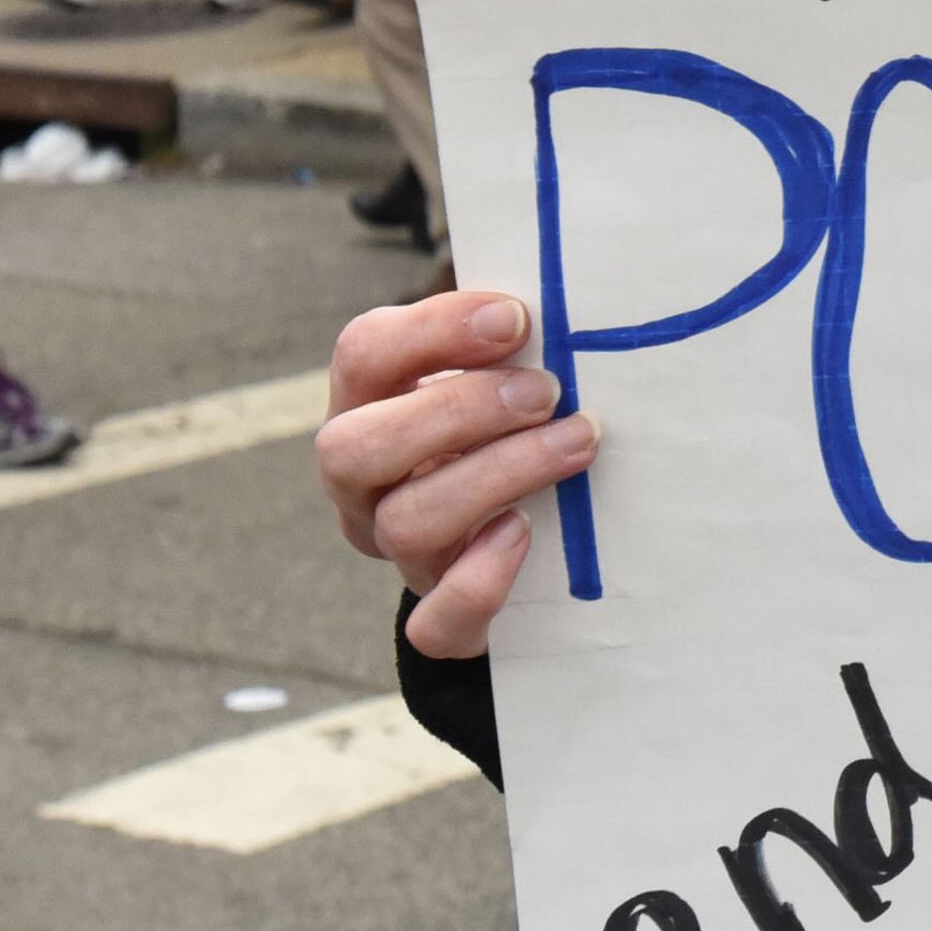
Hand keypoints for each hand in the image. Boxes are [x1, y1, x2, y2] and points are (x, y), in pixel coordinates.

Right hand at [316, 291, 598, 657]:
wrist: (522, 544)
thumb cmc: (511, 430)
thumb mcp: (499, 378)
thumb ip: (511, 348)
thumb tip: (564, 309)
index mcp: (370, 406)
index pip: (363, 354)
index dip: (434, 332)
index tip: (517, 320)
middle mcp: (365, 482)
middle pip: (354, 446)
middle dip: (457, 411)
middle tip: (546, 392)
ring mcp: (395, 551)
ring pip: (405, 523)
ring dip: (498, 474)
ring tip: (577, 441)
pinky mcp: (441, 617)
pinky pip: (436, 621)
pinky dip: (479, 581)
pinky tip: (525, 534)